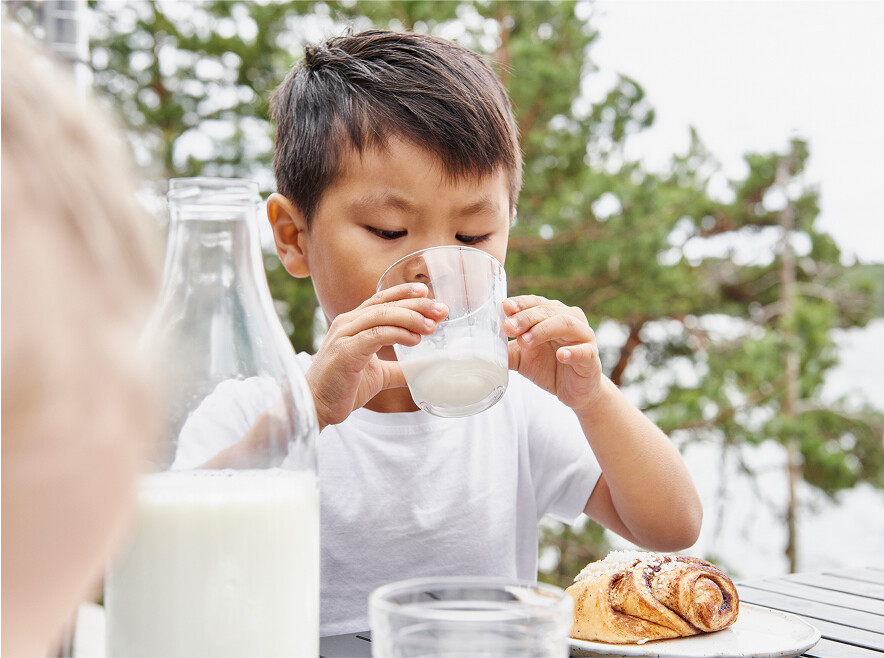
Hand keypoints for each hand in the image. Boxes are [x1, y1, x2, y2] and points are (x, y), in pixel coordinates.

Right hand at [307, 283, 447, 428]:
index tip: (427, 292)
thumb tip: (421, 369)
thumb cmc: (341, 388)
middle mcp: (347, 323)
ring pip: (382, 315)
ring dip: (411, 317)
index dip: (404, 293)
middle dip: (416, 304)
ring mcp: (344, 335)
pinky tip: (415, 339)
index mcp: (352, 323)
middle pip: (386, 304)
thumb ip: (396, 368)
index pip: (380, 300)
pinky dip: (399, 334)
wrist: (316, 407)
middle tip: (441, 310)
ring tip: (432, 326)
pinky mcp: (345, 351)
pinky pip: (377, 335)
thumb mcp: (376, 374)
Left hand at [503, 295, 602, 409]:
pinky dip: (573, 351)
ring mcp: (583, 337)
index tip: (504, 307)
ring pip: (566, 324)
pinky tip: (562, 355)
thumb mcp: (522, 358)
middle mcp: (569, 319)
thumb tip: (481, 347)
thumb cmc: (549, 367)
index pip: (535, 302)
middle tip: (509, 327)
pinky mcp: (591, 357)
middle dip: (526, 317)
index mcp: (552, 314)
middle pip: (547, 311)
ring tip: (525, 341)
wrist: (574, 391)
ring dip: (544, 330)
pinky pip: (585, 351)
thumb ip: (506, 350)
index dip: (520, 303)